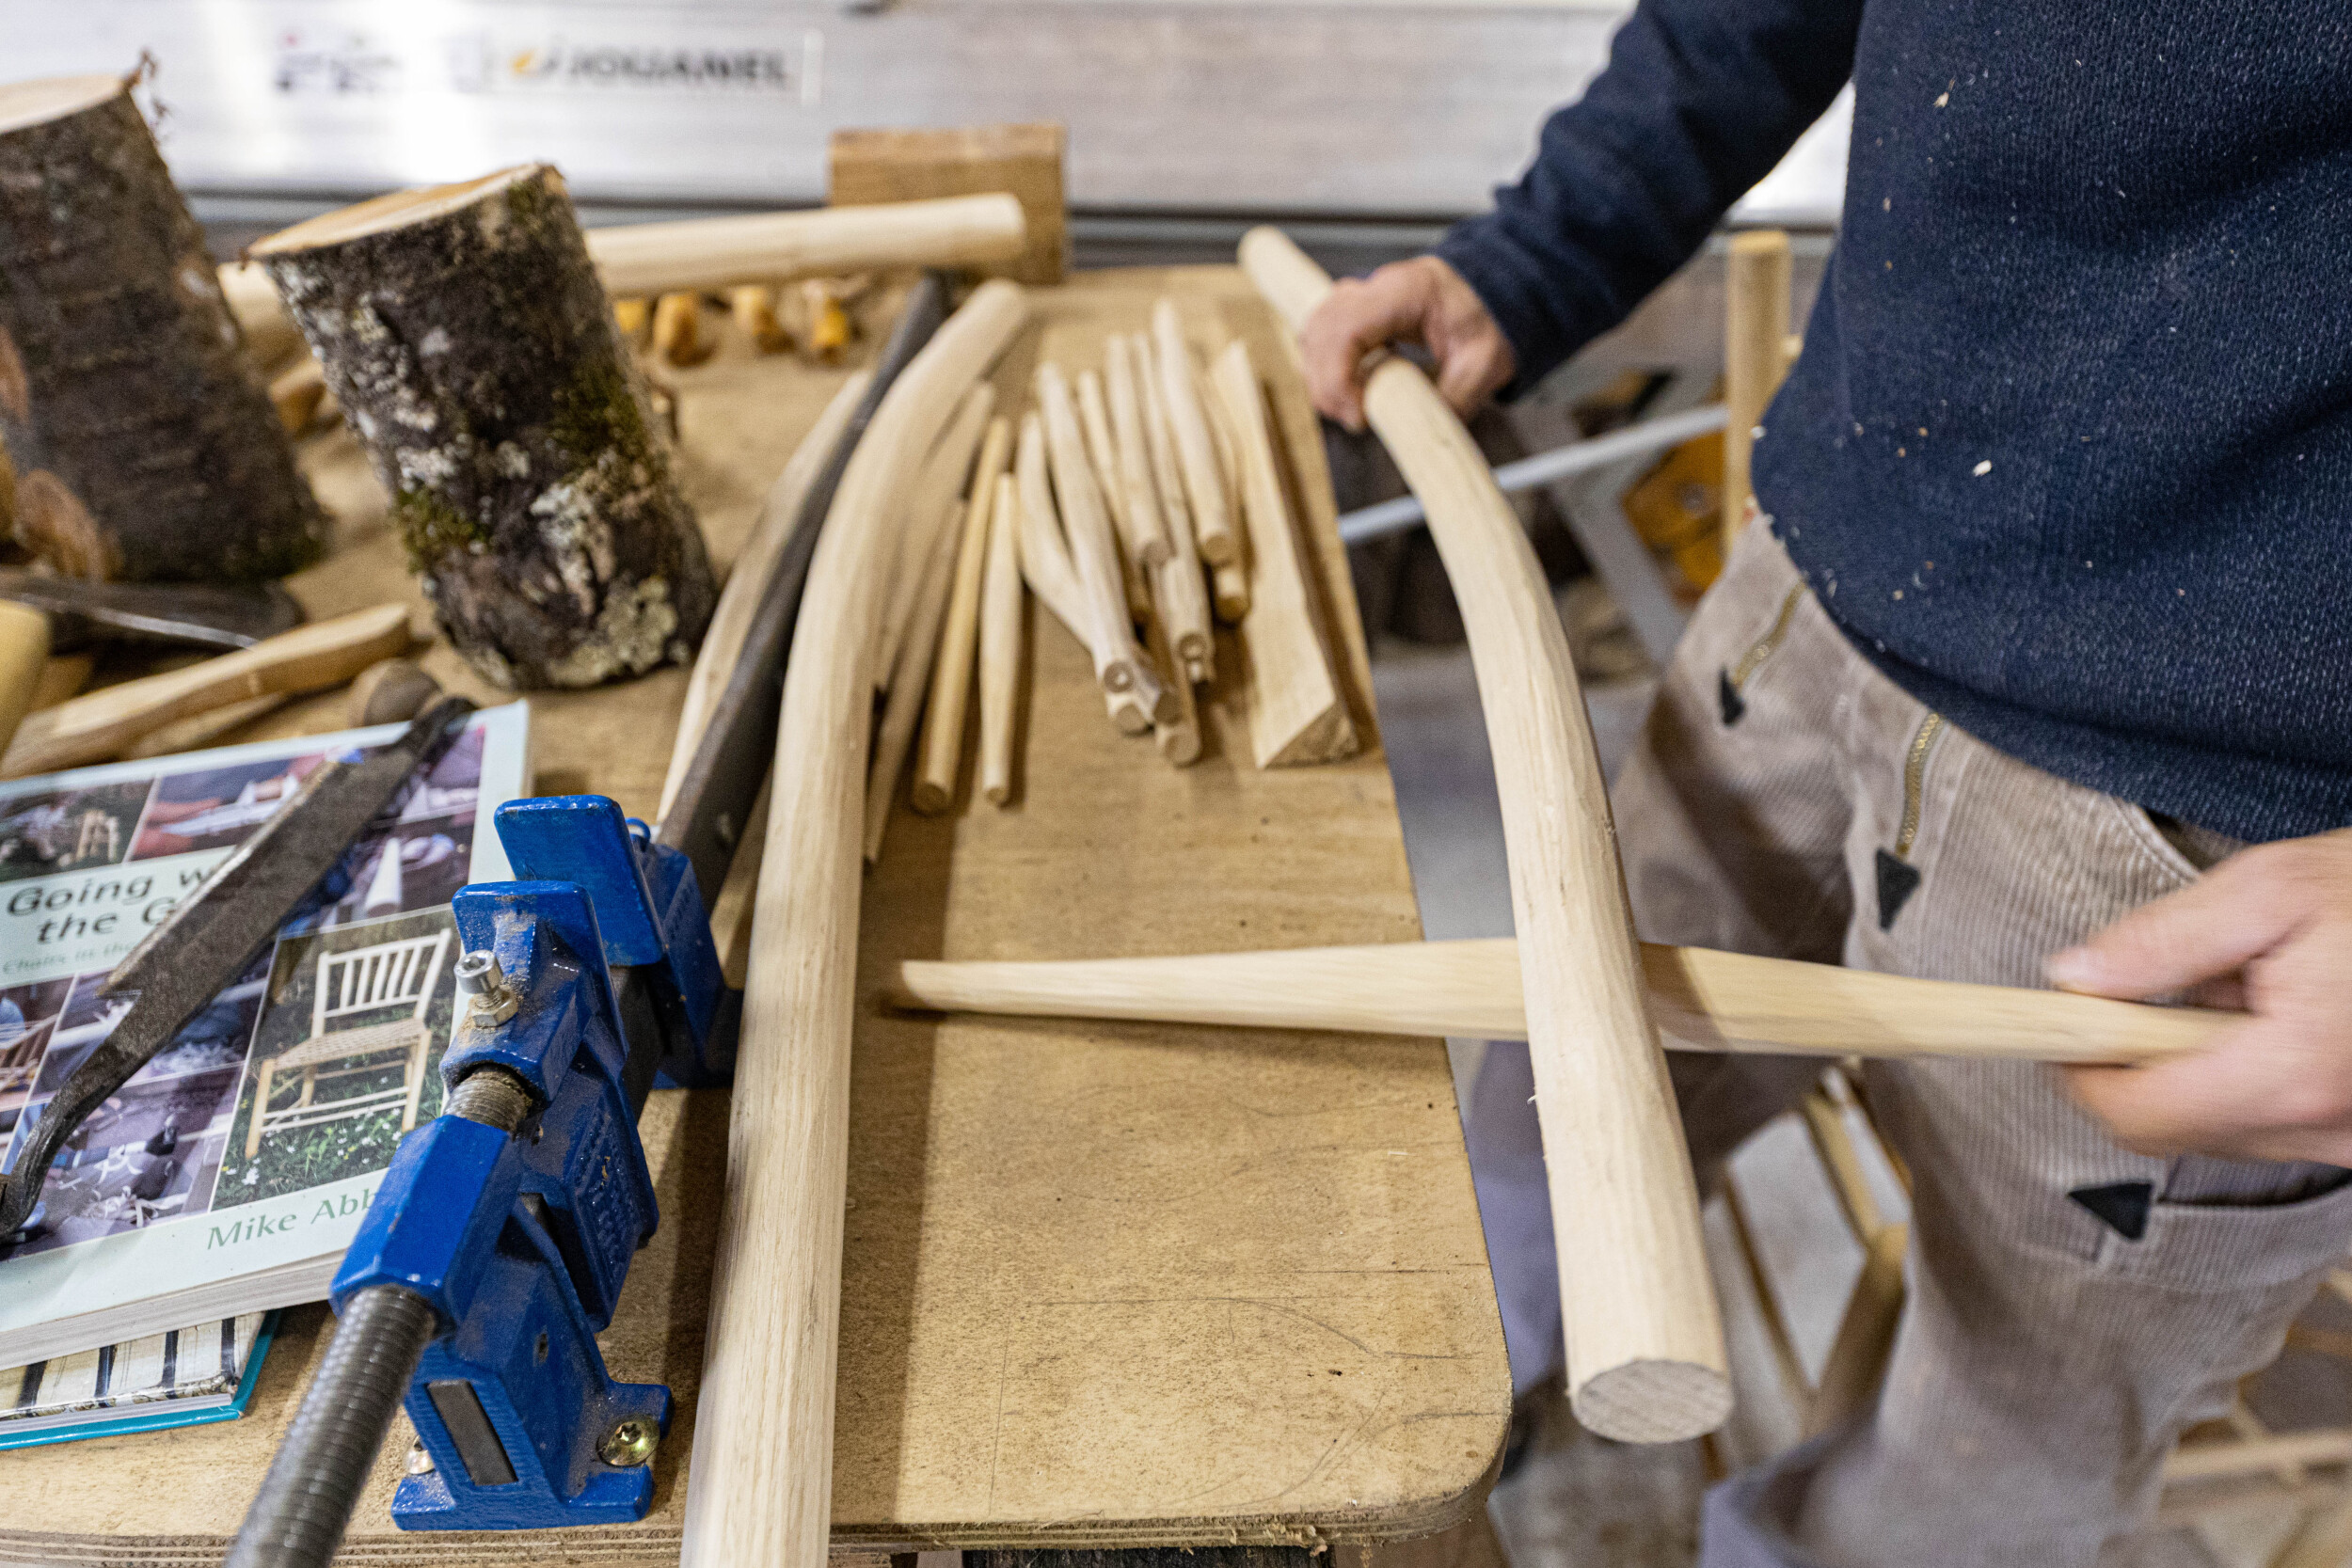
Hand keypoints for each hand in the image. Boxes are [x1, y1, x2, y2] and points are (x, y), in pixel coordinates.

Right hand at [1299, 256, 1515, 432]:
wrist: (1492, 293)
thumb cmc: (1488, 317)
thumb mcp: (1484, 364)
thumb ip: (1455, 400)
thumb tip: (1425, 439)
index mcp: (1406, 291)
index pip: (1346, 329)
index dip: (1339, 377)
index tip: (1358, 413)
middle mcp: (1375, 286)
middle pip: (1320, 331)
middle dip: (1326, 384)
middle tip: (1356, 419)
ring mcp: (1361, 294)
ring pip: (1313, 333)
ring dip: (1322, 377)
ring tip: (1353, 408)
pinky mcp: (1355, 310)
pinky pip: (1322, 335)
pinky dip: (1326, 367)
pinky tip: (1349, 389)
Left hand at [2049, 829, 2351, 1163]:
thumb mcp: (2270, 889)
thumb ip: (2163, 943)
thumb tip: (2074, 980)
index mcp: (2293, 1072)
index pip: (2137, 1114)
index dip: (2081, 1072)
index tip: (2061, 1028)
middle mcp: (2329, 1128)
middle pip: (2172, 1128)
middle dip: (2146, 1060)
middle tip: (2177, 985)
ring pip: (2220, 1130)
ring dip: (2203, 1068)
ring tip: (2253, 993)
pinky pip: (2271, 1127)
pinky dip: (2252, 1079)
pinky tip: (2287, 1021)